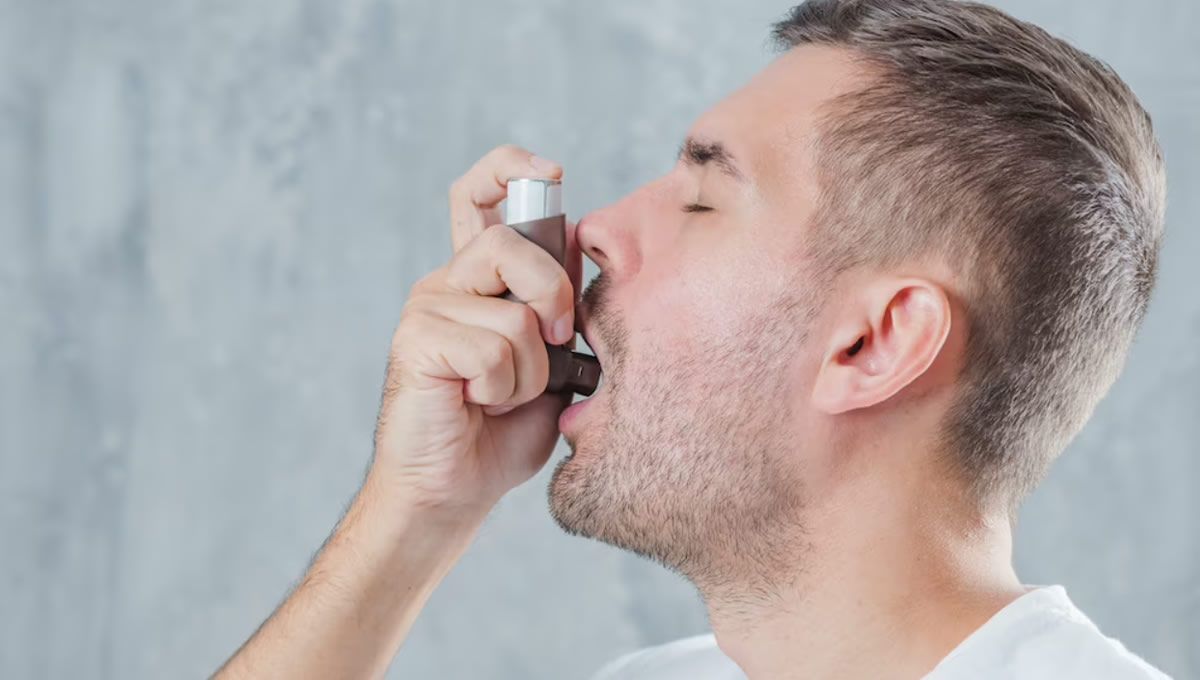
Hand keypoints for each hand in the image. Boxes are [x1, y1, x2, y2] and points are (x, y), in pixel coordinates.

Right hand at [371, 145, 582, 516]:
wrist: (454, 492)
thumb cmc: (502, 431)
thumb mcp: (551, 360)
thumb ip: (559, 306)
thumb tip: (579, 245)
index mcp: (480, 279)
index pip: (479, 194)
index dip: (510, 168)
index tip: (552, 173)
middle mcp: (448, 282)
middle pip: (511, 244)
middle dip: (552, 298)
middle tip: (554, 344)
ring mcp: (427, 308)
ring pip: (513, 314)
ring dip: (530, 370)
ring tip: (505, 395)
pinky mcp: (418, 341)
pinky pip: (491, 350)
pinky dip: (504, 389)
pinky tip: (480, 405)